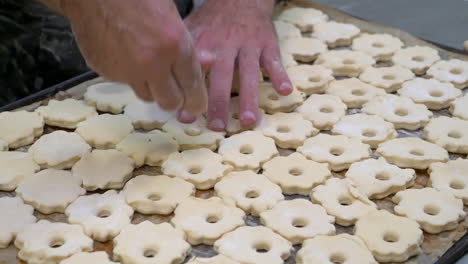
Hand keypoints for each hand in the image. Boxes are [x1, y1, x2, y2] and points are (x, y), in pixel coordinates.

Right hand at [61, 0, 206, 121]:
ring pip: (146, 96)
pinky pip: (124, 83)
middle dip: (175, 100)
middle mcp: (151, 63)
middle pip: (170, 103)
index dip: (197, 101)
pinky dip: (129, 75)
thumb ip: (187, 46)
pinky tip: (126, 55)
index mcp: (174, 45)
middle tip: (175, 92)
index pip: (193, 87)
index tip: (197, 106)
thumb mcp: (172, 17)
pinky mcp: (106, 72)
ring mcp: (126, 70)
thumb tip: (207, 64)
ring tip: (148, 66)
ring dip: (152, 88)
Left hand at [185, 0, 292, 130]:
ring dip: (250, 97)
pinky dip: (280, 76)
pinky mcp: (267, 43)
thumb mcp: (192, 32)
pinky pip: (275, 61)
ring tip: (249, 120)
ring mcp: (248, 45)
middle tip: (217, 126)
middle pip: (222, 77)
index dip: (189, 94)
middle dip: (219, 102)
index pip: (195, 73)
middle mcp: (225, 46)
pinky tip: (285, 92)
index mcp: (204, 45)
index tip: (185, 116)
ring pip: (250, 73)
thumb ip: (181, 60)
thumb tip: (163, 90)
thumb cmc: (213, 22)